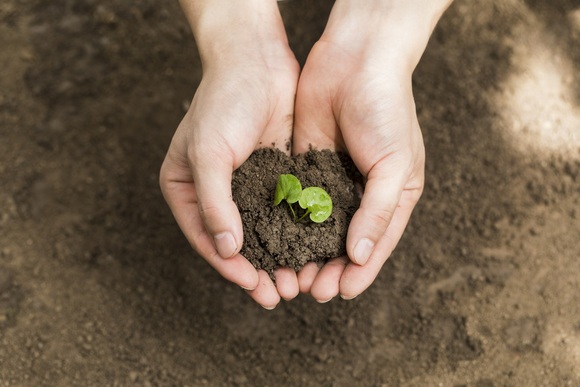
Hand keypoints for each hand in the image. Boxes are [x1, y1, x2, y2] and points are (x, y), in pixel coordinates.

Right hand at [160, 0, 299, 308]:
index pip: (206, 237)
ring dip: (279, 257)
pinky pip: (283, 211)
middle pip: (235, 241)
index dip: (228, 265)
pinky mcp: (274, 176)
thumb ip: (214, 203)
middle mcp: (215, 191)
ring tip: (297, 282)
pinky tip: (310, 251)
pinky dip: (295, 232)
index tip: (252, 285)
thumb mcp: (208, 152)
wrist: (257, 61)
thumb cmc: (222, 102)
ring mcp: (246, 185)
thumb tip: (225, 249)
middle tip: (278, 295)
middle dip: (257, 269)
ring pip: (263, 231)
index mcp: (185, 188)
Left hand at [292, 0, 450, 300]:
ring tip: (289, 276)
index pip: (376, 244)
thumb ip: (379, 211)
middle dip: (328, 268)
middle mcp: (362, 193)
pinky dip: (287, 224)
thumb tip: (361, 256)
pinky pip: (296, 202)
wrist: (355, 60)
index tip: (339, 293)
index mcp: (393, 196)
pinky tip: (274, 242)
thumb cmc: (387, 110)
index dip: (359, 272)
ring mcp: (332, 181)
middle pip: (344, 243)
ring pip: (316, 228)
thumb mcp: (395, 165)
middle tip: (309, 290)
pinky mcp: (305, 166)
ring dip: (305, 253)